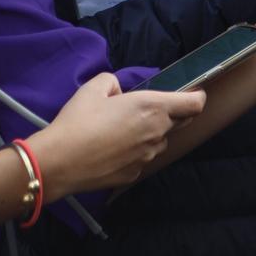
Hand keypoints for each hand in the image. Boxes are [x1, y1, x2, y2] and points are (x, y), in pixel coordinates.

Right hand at [28, 74, 204, 198]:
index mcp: (153, 107)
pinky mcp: (135, 173)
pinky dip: (134, 153)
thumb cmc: (77, 121)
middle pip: (181, 122)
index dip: (196, 97)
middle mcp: (157, 132)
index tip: (190, 95)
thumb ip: (113, 82)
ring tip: (122, 132)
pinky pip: (142, 159)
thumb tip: (118, 92)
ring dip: (151, 135)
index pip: (195, 104)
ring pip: (160, 142)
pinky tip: (112, 150)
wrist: (59, 161)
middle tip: (149, 111)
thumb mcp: (94, 87)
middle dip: (173, 114)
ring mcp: (147, 156)